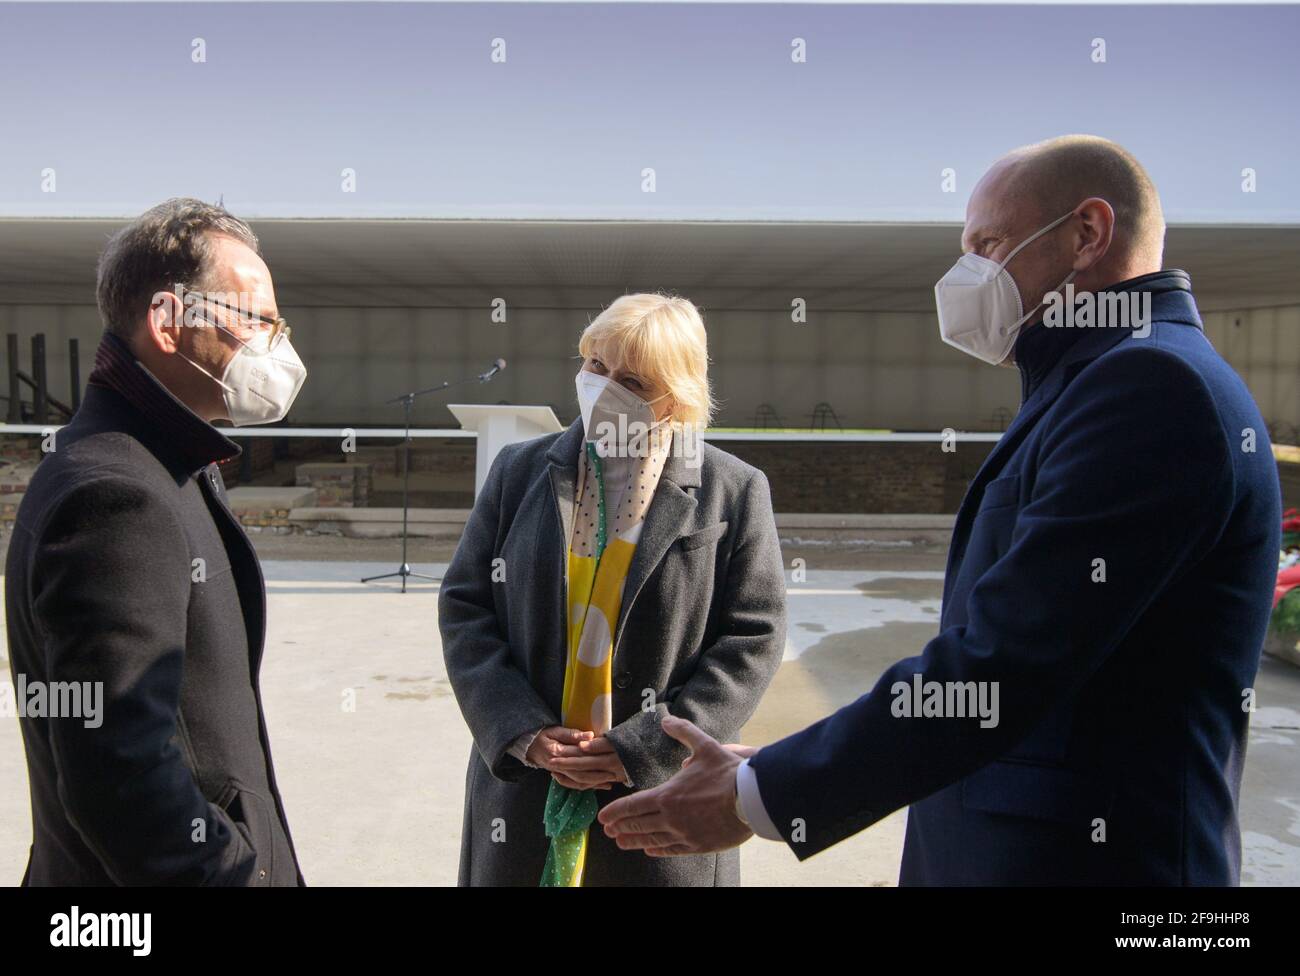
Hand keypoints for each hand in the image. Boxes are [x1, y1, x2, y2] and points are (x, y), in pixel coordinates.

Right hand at [525, 726, 617, 790]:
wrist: (529, 747)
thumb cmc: (544, 736)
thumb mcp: (555, 730)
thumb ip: (572, 734)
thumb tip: (590, 735)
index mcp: (557, 752)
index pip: (579, 755)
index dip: (595, 756)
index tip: (609, 755)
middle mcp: (559, 766)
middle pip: (581, 773)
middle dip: (599, 774)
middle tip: (615, 772)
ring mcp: (560, 774)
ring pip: (580, 781)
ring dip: (596, 782)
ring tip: (612, 780)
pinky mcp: (563, 777)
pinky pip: (577, 785)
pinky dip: (590, 786)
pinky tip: (602, 785)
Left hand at [597, 716, 753, 855]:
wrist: (751, 800)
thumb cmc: (727, 773)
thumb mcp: (704, 745)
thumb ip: (683, 732)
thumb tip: (667, 719)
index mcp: (667, 794)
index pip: (633, 805)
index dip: (616, 812)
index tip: (603, 818)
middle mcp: (670, 817)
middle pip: (638, 824)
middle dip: (620, 827)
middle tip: (608, 831)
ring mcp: (683, 834)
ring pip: (651, 839)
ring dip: (633, 840)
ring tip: (621, 842)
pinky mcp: (697, 845)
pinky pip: (671, 849)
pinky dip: (657, 849)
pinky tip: (649, 849)